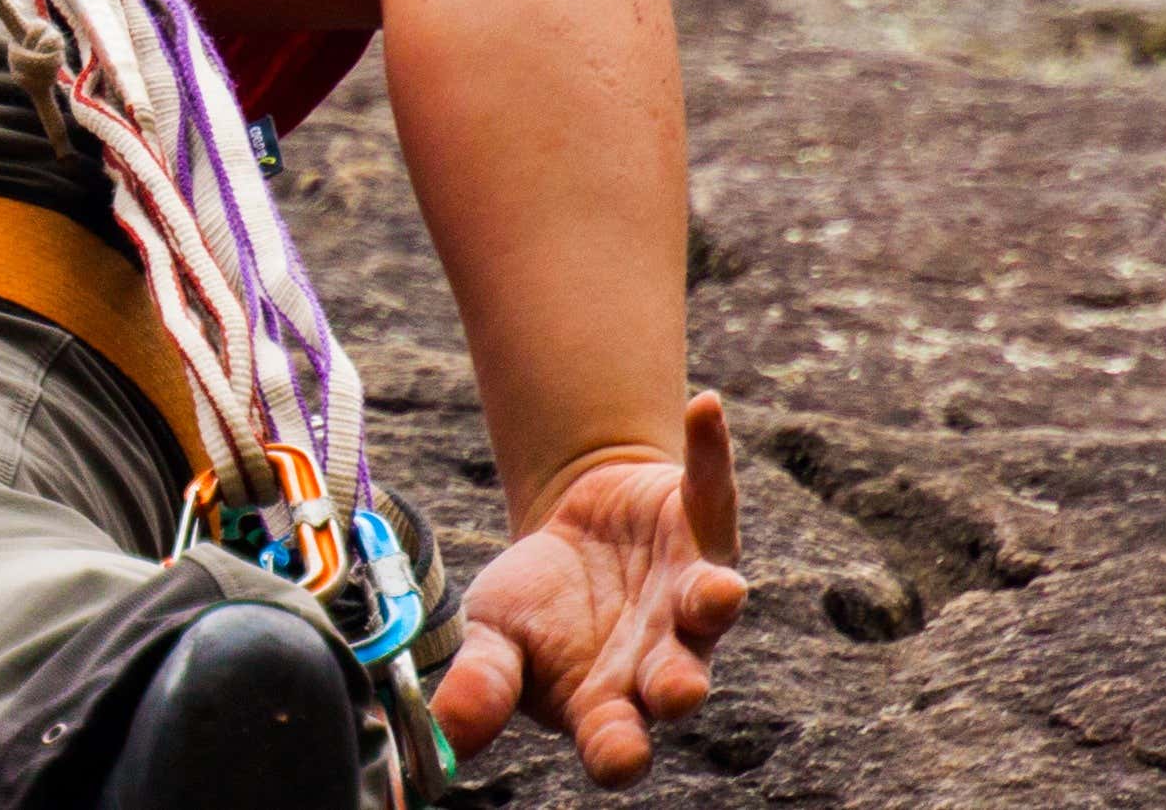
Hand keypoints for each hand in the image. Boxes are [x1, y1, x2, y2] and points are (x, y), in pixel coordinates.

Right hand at [432, 393, 745, 784]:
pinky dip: (710, 450)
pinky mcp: (702, 524)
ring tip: (720, 590)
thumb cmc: (537, 605)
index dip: (620, 752)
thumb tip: (444, 734)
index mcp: (607, 700)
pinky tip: (706, 409)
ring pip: (711, 603)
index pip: (619, 743)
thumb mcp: (496, 638)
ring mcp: (689, 592)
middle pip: (676, 680)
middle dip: (678, 685)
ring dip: (715, 598)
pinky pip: (712, 487)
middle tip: (675, 691)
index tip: (617, 756)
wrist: (573, 532)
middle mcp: (662, 656)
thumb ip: (482, 682)